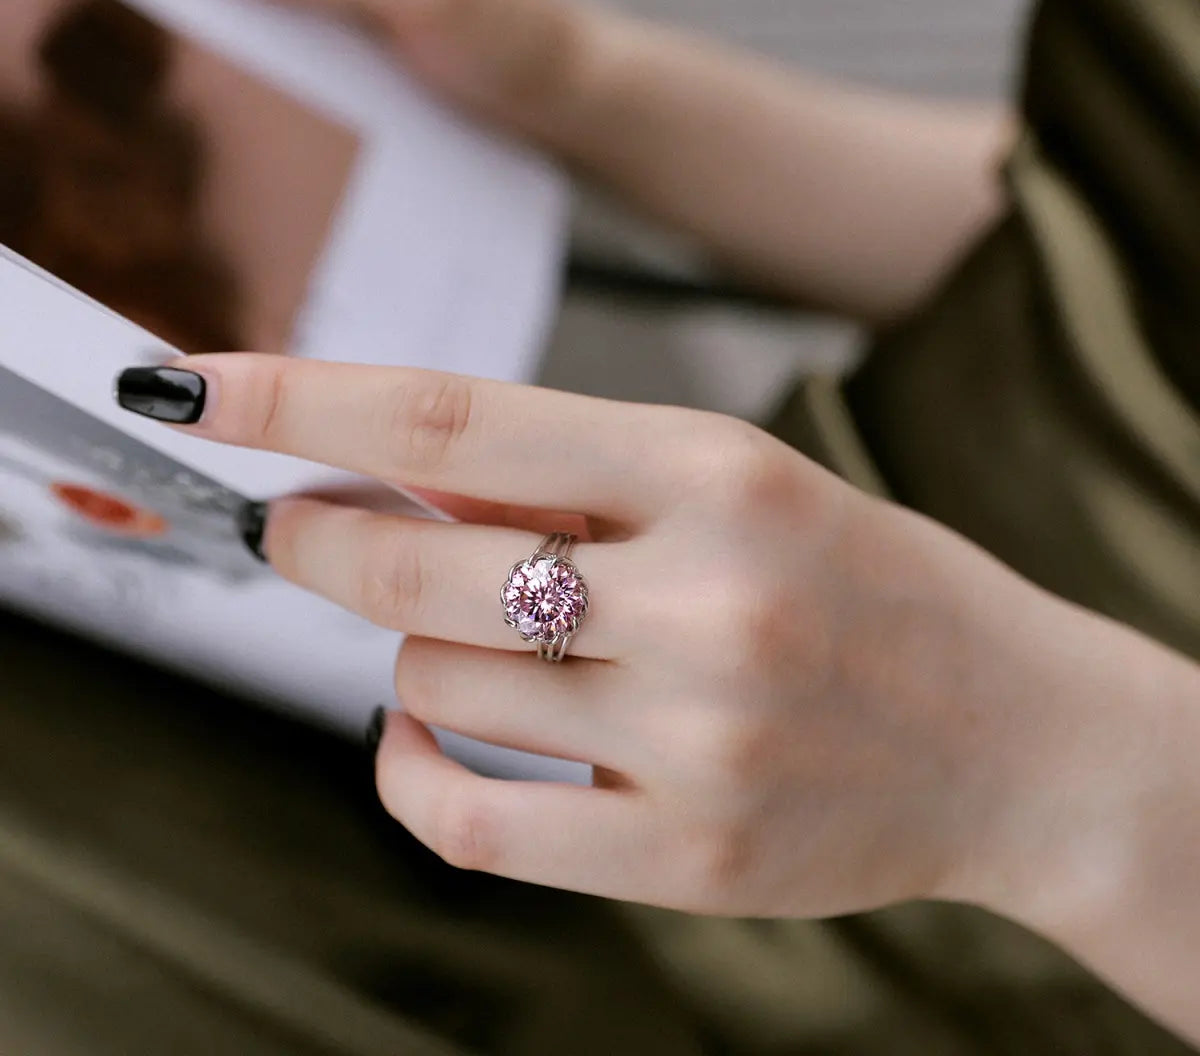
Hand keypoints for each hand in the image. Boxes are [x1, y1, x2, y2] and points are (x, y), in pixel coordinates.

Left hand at [117, 353, 1137, 921]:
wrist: (1020, 737)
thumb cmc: (866, 586)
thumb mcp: (738, 484)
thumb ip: (567, 481)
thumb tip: (390, 472)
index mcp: (718, 473)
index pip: (456, 418)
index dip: (301, 396)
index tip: (197, 387)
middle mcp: (706, 601)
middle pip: (410, 566)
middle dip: (314, 540)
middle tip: (292, 526)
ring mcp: (695, 740)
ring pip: (434, 683)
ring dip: (412, 651)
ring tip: (479, 635)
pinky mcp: (687, 858)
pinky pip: (467, 821)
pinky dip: (406, 773)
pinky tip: (422, 736)